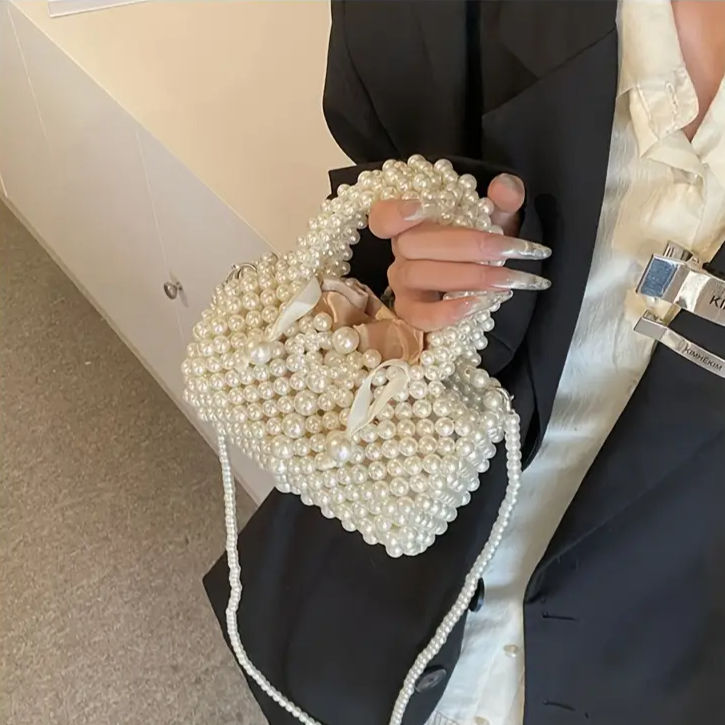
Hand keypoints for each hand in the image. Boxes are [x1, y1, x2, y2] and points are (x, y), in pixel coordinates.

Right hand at [368, 173, 550, 330]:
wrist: (491, 280)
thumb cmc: (485, 245)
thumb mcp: (498, 218)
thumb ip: (504, 198)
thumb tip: (504, 188)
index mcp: (414, 224)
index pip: (384, 216)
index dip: (394, 212)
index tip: (422, 207)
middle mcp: (401, 253)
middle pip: (412, 244)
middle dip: (463, 245)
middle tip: (505, 249)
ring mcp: (402, 285)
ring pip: (417, 275)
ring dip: (466, 276)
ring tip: (504, 279)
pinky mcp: (412, 313)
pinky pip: (420, 315)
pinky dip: (448, 311)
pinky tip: (480, 303)